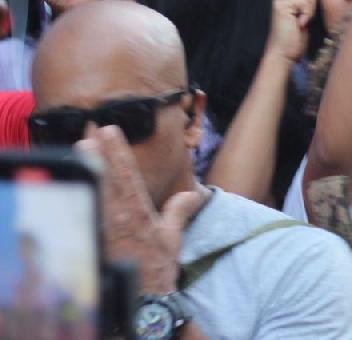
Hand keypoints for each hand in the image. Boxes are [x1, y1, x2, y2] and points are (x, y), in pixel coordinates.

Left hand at [77, 126, 206, 295]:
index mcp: (138, 213)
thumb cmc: (158, 268)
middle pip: (103, 181)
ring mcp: (102, 230)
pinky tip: (76, 187)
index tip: (110, 131)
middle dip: (95, 157)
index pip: (126, 175)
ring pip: (91, 194)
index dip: (117, 151)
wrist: (142, 300)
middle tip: (86, 135)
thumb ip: (179, 211)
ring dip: (86, 173)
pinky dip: (82, 197)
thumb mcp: (173, 238)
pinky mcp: (93, 241)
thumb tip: (193, 192)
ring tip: (78, 152)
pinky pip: (85, 214)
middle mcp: (117, 218)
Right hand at [264, 0, 318, 62]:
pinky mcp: (281, 7)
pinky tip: (301, 24)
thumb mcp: (304, 14)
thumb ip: (307, 0)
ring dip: (312, 8)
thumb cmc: (295, 37)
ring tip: (304, 20)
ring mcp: (280, 0)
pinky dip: (309, 14)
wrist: (283, 54)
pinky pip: (306, 1)